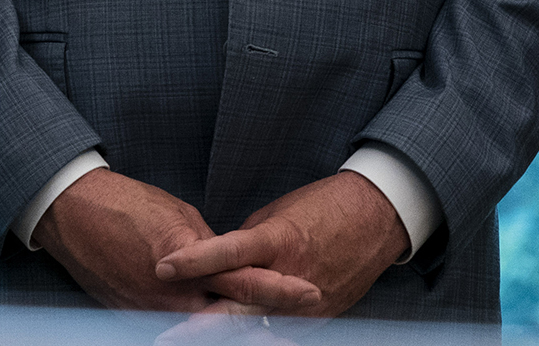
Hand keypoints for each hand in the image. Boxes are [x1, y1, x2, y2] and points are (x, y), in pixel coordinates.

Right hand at [33, 169, 318, 314]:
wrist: (71, 213)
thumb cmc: (126, 205)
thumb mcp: (180, 216)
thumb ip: (211, 247)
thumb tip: (231, 264)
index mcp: (189, 259)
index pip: (245, 280)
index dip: (281, 288)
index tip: (310, 291)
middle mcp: (172, 294)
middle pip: (230, 318)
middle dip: (265, 323)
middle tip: (297, 320)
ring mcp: (151, 312)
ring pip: (204, 331)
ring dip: (233, 329)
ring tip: (264, 329)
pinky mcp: (133, 319)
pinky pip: (174, 328)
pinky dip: (197, 329)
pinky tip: (211, 326)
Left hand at [152, 171, 407, 321]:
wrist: (376, 218)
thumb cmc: (321, 207)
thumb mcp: (275, 216)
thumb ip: (246, 245)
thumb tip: (217, 261)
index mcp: (279, 241)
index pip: (229, 253)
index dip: (194, 261)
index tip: (162, 267)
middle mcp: (292, 277)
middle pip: (239, 306)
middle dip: (200, 325)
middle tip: (165, 333)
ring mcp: (309, 304)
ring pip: (257, 327)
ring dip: (223, 335)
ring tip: (184, 337)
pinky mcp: (322, 317)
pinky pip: (281, 331)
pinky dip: (255, 336)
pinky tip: (227, 339)